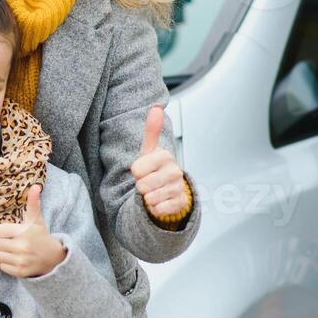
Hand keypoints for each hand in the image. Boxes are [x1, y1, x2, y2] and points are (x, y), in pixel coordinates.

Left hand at [0, 184, 64, 277]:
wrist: (53, 258)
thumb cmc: (40, 236)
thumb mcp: (36, 220)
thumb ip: (33, 204)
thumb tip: (35, 186)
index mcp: (24, 232)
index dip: (3, 230)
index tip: (11, 232)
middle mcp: (22, 246)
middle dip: (3, 242)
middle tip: (13, 242)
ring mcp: (21, 260)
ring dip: (3, 253)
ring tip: (14, 251)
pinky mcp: (20, 272)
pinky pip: (2, 266)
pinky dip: (7, 264)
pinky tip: (17, 260)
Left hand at [132, 105, 189, 219]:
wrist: (168, 190)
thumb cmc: (155, 169)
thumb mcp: (149, 151)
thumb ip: (151, 131)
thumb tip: (156, 108)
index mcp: (164, 156)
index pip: (136, 169)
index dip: (136, 173)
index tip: (142, 171)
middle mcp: (175, 171)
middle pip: (142, 185)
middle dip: (141, 187)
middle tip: (148, 183)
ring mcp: (179, 187)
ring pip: (150, 198)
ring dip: (147, 198)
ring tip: (154, 191)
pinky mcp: (181, 203)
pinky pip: (159, 210)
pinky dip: (155, 209)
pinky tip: (160, 202)